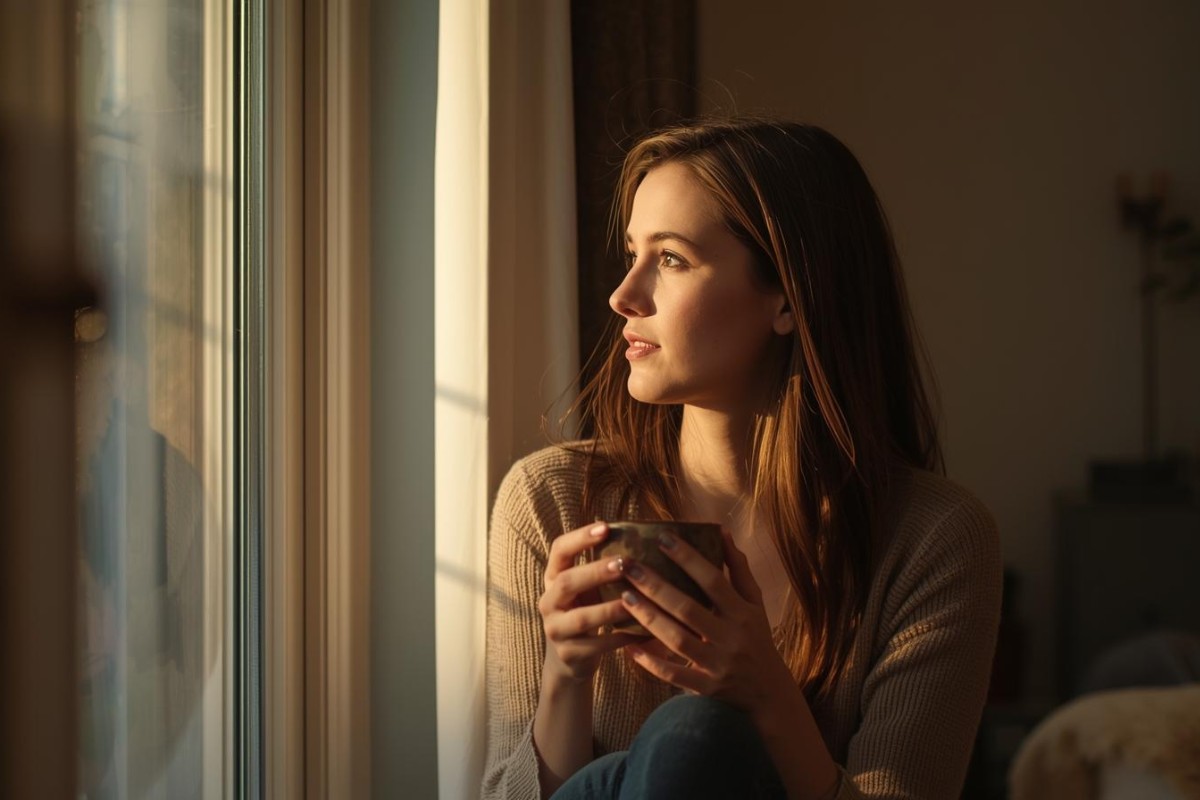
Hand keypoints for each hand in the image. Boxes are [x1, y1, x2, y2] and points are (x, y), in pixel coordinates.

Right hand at [539, 521, 641, 682]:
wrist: (569, 661)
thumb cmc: (585, 612)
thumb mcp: (586, 589)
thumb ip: (601, 568)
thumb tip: (639, 536)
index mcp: (553, 579)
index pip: (559, 550)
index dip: (579, 537)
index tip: (605, 527)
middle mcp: (548, 602)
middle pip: (567, 582)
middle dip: (596, 571)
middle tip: (624, 563)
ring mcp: (555, 629)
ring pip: (581, 617)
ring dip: (610, 608)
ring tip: (635, 600)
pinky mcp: (568, 654)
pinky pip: (597, 646)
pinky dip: (621, 638)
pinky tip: (642, 632)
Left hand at [619, 528, 794, 715]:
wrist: (768, 691)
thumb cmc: (757, 637)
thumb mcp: (754, 603)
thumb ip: (738, 569)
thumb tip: (723, 532)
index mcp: (742, 612)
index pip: (713, 580)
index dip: (688, 559)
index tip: (662, 538)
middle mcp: (731, 637)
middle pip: (687, 609)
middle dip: (655, 586)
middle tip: (628, 566)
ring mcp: (718, 664)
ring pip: (677, 639)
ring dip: (648, 618)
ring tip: (624, 597)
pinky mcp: (707, 687)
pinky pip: (674, 674)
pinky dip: (651, 662)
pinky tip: (629, 646)